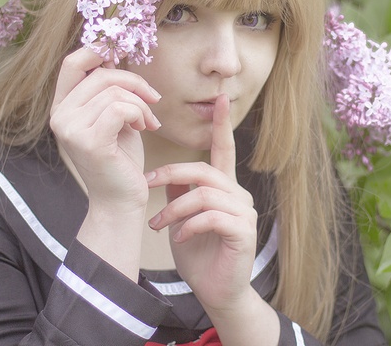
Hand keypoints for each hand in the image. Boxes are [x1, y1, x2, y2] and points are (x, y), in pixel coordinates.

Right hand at [50, 47, 160, 212]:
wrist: (121, 200)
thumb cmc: (121, 157)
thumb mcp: (114, 116)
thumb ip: (109, 89)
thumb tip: (111, 55)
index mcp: (62, 107)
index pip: (73, 63)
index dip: (99, 50)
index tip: (125, 53)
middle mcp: (60, 116)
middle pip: (101, 74)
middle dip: (134, 82)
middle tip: (153, 99)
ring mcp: (71, 129)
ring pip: (114, 92)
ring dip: (141, 104)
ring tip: (148, 121)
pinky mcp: (89, 141)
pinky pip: (120, 108)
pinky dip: (139, 113)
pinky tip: (145, 128)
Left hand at [146, 95, 257, 313]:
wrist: (216, 293)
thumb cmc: (199, 255)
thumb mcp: (182, 218)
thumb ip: (179, 193)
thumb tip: (166, 171)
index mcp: (225, 188)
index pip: (224, 149)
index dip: (221, 124)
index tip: (219, 98)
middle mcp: (238, 195)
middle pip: (204, 170)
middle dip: (170, 175)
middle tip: (146, 186)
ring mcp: (244, 214)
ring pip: (204, 193)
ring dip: (174, 209)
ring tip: (157, 225)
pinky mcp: (244, 233)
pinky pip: (212, 216)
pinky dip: (189, 224)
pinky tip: (179, 238)